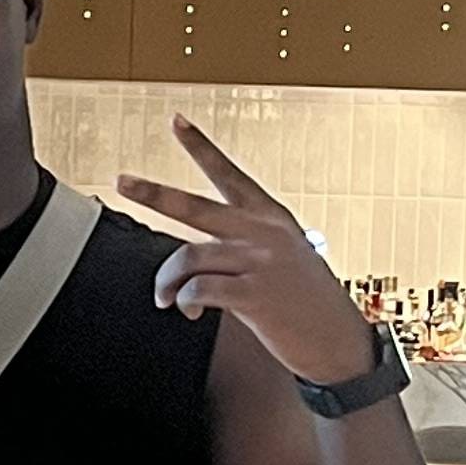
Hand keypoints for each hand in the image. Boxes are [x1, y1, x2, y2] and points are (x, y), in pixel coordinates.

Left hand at [117, 120, 377, 386]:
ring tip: (166, 298)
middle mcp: (263, 234)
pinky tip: (192, 312)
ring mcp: (259, 263)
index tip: (176, 121)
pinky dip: (187, 302)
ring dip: (168, 282)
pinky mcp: (255, 296)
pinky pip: (201, 290)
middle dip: (153, 193)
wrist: (342, 343)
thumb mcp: (289, 259)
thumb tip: (200, 262)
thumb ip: (249, 248)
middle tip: (123, 181)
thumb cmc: (310, 305)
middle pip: (195, 206)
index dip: (201, 147)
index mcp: (270, 219)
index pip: (229, 175)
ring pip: (188, 257)